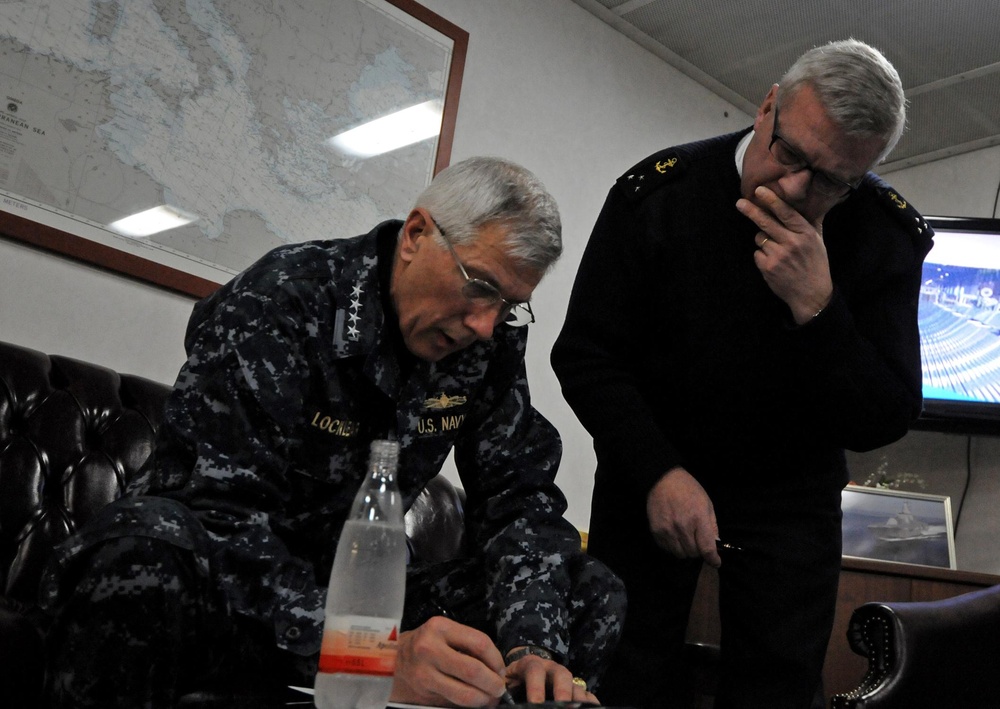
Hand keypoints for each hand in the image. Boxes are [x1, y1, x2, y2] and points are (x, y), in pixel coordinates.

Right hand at [390, 616, 507, 706]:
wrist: (393, 658)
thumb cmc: (426, 644)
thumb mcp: (444, 633)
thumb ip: (468, 645)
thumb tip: (497, 669)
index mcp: (440, 628)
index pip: (479, 643)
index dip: (496, 659)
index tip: (501, 669)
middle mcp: (430, 648)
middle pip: (473, 669)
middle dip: (493, 683)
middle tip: (500, 688)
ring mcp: (424, 672)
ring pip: (464, 692)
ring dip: (484, 698)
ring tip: (491, 698)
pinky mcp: (423, 691)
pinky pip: (453, 701)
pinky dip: (470, 704)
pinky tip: (477, 701)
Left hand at [504, 650, 598, 704]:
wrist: (524, 669)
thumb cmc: (513, 679)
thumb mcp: (506, 680)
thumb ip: (505, 690)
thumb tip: (497, 699)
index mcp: (530, 664)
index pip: (534, 671)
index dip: (536, 688)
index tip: (536, 704)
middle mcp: (551, 668)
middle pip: (561, 676)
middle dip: (563, 693)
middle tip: (562, 708)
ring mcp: (565, 677)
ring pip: (576, 685)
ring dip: (578, 700)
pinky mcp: (575, 686)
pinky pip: (586, 693)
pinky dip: (590, 702)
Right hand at [646, 467, 720, 566]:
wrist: (663, 480)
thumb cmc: (688, 489)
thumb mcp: (707, 503)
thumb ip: (712, 525)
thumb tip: (715, 544)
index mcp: (699, 519)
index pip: (707, 549)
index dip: (713, 559)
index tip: (715, 562)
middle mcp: (683, 527)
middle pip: (693, 553)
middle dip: (698, 551)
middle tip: (697, 541)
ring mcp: (668, 530)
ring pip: (679, 554)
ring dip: (685, 550)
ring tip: (685, 539)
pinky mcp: (656, 531)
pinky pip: (667, 549)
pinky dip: (673, 546)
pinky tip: (674, 536)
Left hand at [738, 185, 832, 323]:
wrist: (812, 294)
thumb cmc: (816, 264)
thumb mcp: (818, 241)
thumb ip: (811, 222)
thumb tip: (813, 201)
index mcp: (805, 234)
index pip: (786, 213)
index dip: (772, 201)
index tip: (759, 191)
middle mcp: (792, 243)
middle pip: (766, 223)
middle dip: (751, 211)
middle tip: (739, 203)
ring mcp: (778, 256)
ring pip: (760, 238)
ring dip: (764, 241)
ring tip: (778, 251)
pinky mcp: (768, 267)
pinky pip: (757, 253)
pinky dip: (762, 256)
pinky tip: (774, 262)